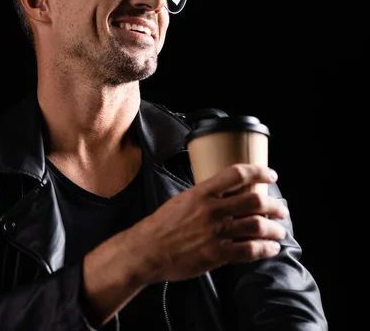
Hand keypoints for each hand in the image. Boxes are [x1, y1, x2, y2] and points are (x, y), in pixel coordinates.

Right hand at [127, 163, 288, 283]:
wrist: (147, 250)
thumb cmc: (161, 226)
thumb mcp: (182, 201)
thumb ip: (205, 196)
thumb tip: (226, 193)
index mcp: (202, 193)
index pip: (237, 174)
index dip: (259, 172)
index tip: (271, 175)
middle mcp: (211, 210)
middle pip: (255, 201)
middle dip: (274, 206)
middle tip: (280, 210)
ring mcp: (215, 233)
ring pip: (257, 226)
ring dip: (274, 229)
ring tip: (278, 231)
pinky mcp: (216, 254)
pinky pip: (250, 251)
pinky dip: (265, 249)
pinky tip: (270, 248)